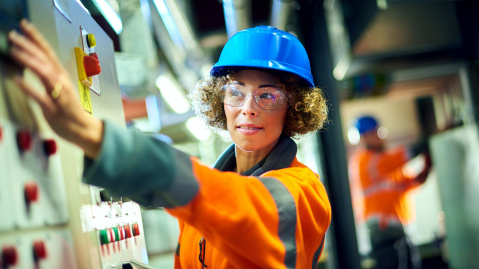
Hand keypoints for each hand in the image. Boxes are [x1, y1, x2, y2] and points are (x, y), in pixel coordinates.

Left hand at [8, 19, 102, 157]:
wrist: (83, 129)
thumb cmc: (69, 110)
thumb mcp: (58, 88)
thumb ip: (46, 75)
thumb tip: (31, 61)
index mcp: (61, 75)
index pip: (47, 51)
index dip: (36, 37)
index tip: (24, 24)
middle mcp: (61, 81)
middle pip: (45, 59)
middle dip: (29, 46)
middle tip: (13, 35)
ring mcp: (59, 95)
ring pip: (44, 74)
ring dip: (29, 61)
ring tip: (14, 51)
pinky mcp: (55, 109)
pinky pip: (40, 97)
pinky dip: (29, 87)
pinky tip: (16, 79)